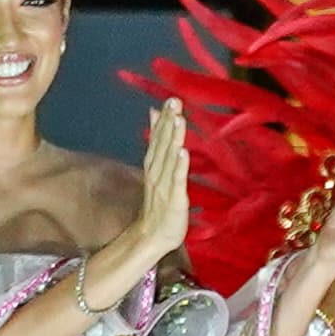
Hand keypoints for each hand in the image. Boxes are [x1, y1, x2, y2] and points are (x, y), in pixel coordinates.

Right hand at [120, 99, 193, 264]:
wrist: (152, 236)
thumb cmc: (159, 204)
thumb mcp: (158, 170)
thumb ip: (157, 144)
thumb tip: (155, 116)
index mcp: (154, 165)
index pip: (158, 138)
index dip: (164, 119)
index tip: (171, 99)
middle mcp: (157, 172)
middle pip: (162, 143)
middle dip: (168, 122)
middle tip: (175, 101)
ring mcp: (164, 185)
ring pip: (169, 158)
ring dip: (172, 138)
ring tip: (178, 119)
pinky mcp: (174, 199)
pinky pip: (176, 180)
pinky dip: (179, 165)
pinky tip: (182, 151)